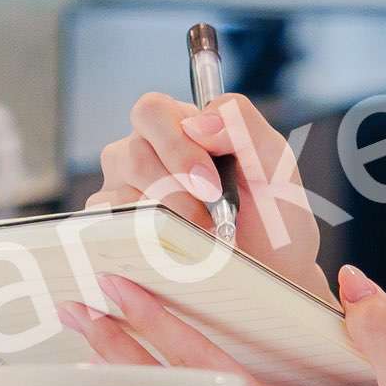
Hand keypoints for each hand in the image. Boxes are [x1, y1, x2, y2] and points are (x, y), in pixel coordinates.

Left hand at [66, 263, 385, 385]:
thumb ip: (381, 335)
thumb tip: (350, 286)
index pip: (209, 369)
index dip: (160, 327)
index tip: (117, 292)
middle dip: (123, 348)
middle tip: (72, 307)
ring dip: (148, 363)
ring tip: (101, 329)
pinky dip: (186, 374)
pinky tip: (171, 357)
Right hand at [87, 89, 330, 302]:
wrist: (276, 274)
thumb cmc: (274, 215)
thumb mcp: (274, 162)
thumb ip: (242, 124)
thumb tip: (198, 121)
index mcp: (179, 126)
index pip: (152, 111)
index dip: (175, 145)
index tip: (210, 185)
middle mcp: (145, 154)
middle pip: (131, 154)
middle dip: (174, 190)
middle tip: (209, 219)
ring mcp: (126, 192)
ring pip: (120, 195)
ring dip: (165, 222)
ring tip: (202, 241)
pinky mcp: (116, 231)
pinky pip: (110, 230)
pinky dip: (142, 242)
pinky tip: (172, 253)